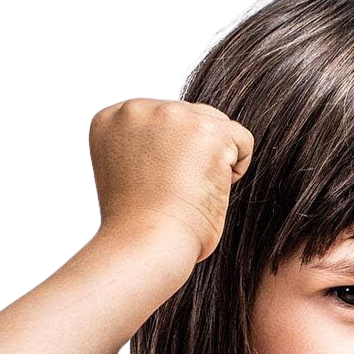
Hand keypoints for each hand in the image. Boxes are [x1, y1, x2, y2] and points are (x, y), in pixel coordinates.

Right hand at [87, 98, 254, 263]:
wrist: (145, 244)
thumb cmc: (141, 228)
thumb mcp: (131, 174)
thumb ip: (147, 147)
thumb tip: (183, 143)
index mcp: (112, 119)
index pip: (161, 121)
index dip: (170, 157)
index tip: (159, 188)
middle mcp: (136, 109)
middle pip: (189, 115)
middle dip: (195, 154)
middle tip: (180, 194)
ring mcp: (170, 115)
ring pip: (216, 124)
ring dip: (214, 159)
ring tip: (195, 193)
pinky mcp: (205, 131)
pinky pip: (241, 139)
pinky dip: (237, 167)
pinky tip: (214, 192)